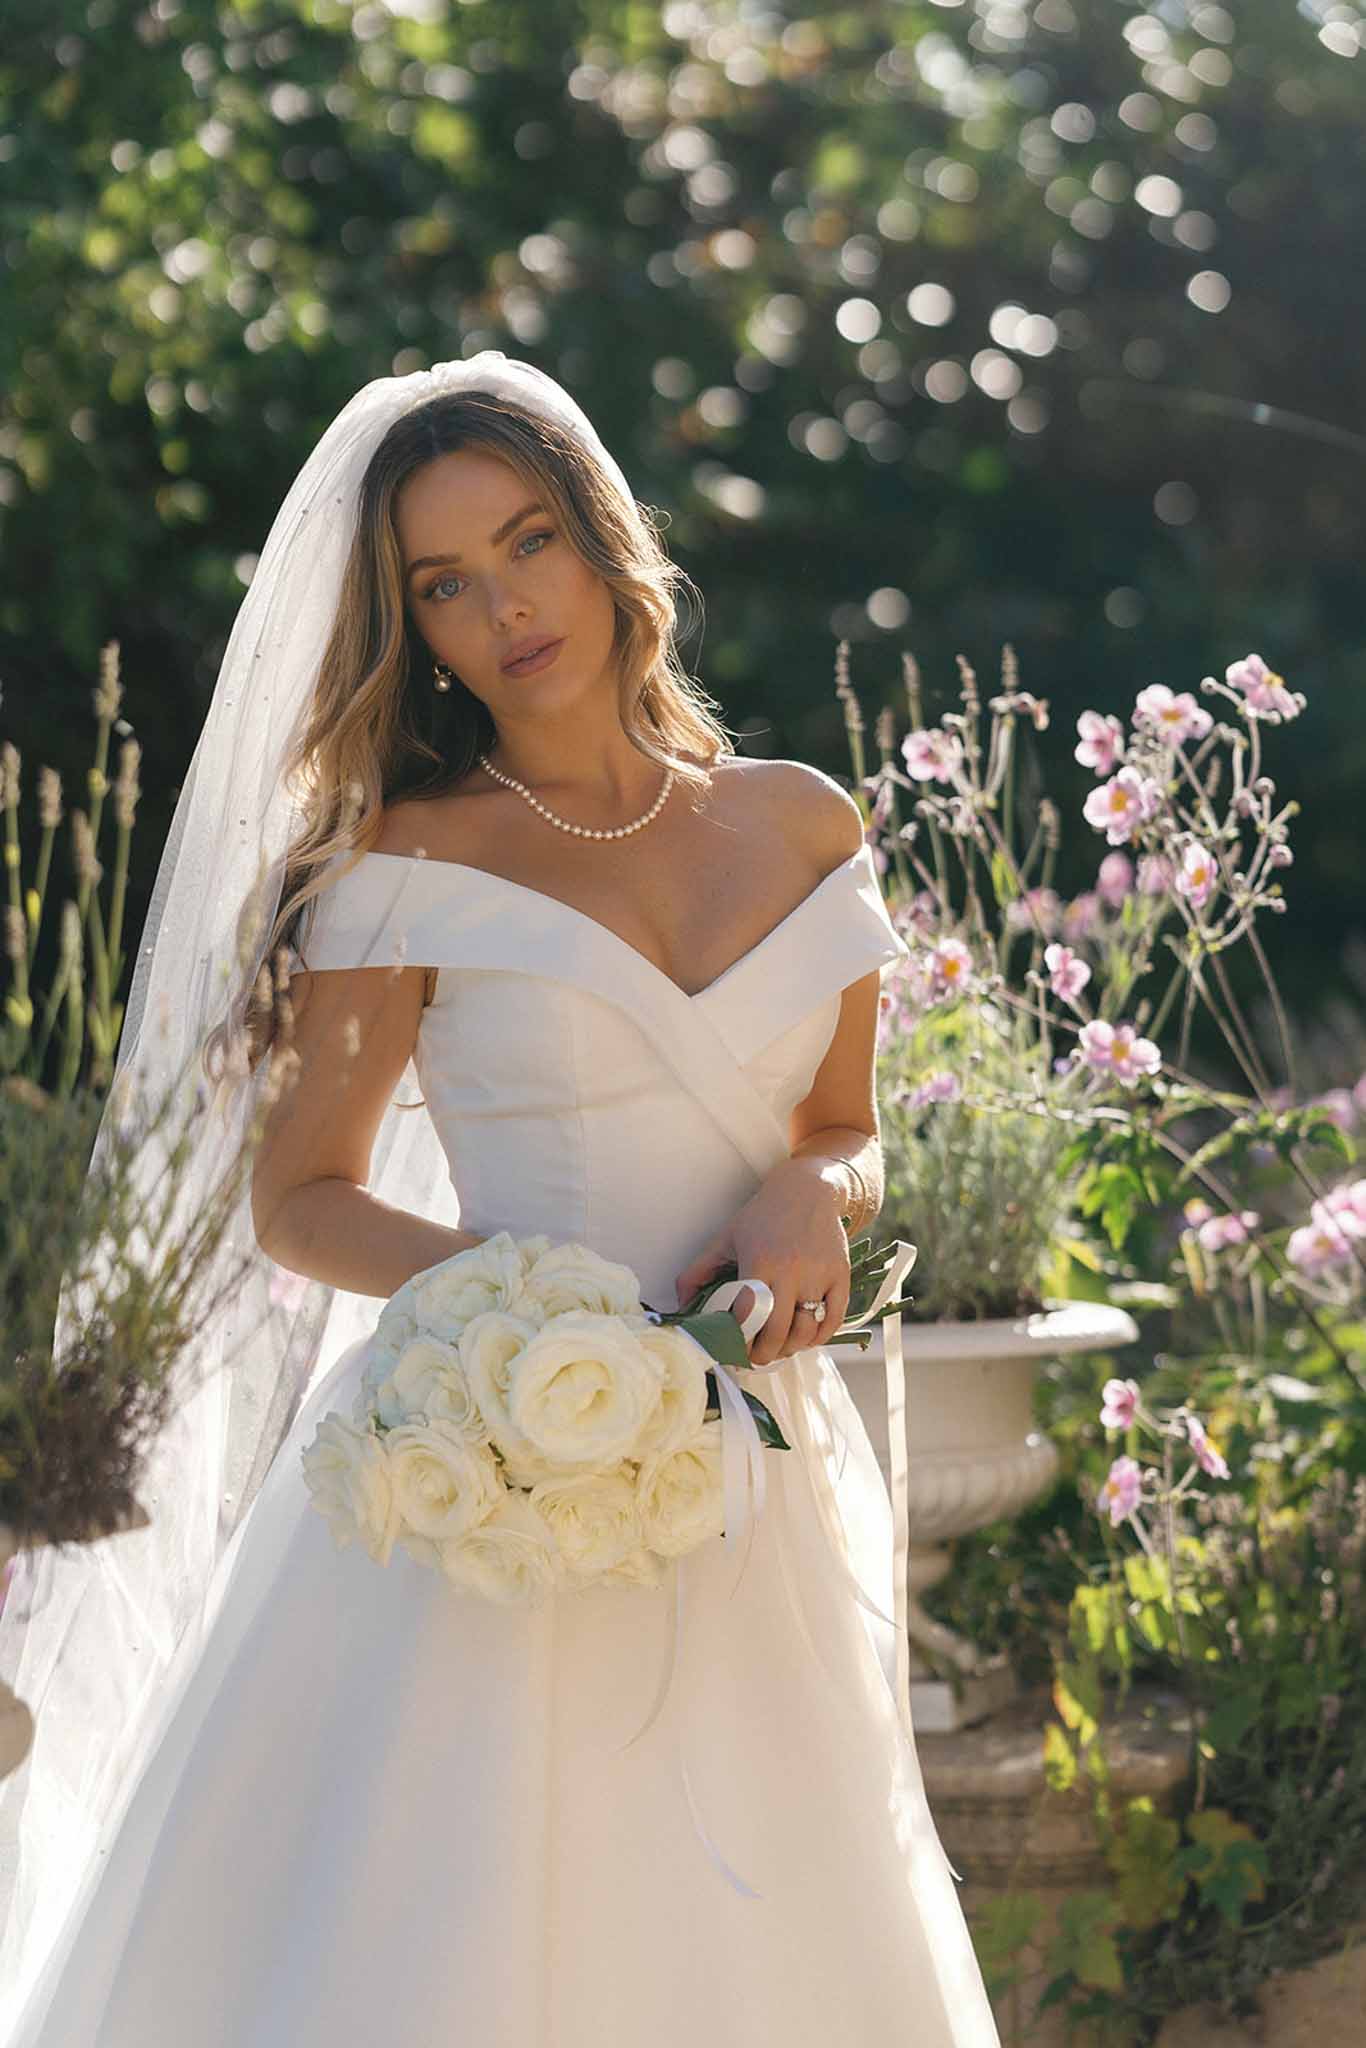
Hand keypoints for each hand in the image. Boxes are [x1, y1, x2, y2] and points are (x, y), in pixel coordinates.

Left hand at [672, 1162, 851, 1367]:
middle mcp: (791, 1271)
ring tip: (779, 1348)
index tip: (733, 1351)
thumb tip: (681, 1306)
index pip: (748, 1318)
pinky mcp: (840, 1275)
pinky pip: (834, 1319)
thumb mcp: (726, 1238)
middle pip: (778, 1333)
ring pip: (807, 1330)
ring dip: (792, 1348)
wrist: (808, 1189)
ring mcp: (819, 1274)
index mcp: (759, 1262)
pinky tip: (806, 1337)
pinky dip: (820, 1336)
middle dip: (763, 1354)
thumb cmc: (763, 1215)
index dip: (739, 1342)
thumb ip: (698, 1272)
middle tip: (755, 1357)